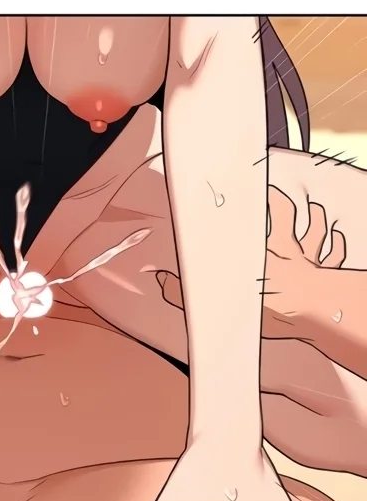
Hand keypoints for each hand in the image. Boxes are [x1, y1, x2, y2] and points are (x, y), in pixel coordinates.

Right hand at [157, 183, 347, 344]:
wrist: (310, 314)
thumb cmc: (271, 306)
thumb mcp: (221, 302)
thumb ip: (185, 292)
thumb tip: (160, 280)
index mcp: (263, 250)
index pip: (258, 215)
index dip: (259, 199)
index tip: (251, 186)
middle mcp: (287, 249)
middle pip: (289, 216)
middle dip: (283, 203)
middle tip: (278, 194)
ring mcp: (309, 261)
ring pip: (315, 230)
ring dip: (315, 219)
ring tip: (313, 208)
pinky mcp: (324, 276)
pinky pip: (335, 256)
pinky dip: (338, 247)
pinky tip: (339, 238)